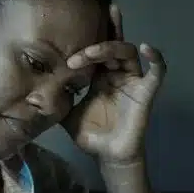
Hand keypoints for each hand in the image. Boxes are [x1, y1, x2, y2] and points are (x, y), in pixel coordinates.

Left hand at [61, 4, 165, 165]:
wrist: (107, 156)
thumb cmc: (91, 135)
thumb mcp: (66, 114)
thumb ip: (57, 98)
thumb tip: (35, 88)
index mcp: (100, 75)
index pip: (98, 47)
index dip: (89, 36)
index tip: (67, 47)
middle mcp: (117, 74)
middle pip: (113, 45)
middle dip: (95, 45)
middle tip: (78, 55)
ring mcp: (133, 81)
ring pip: (129, 52)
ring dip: (110, 48)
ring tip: (92, 53)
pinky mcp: (146, 93)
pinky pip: (158, 72)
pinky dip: (156, 58)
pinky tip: (147, 48)